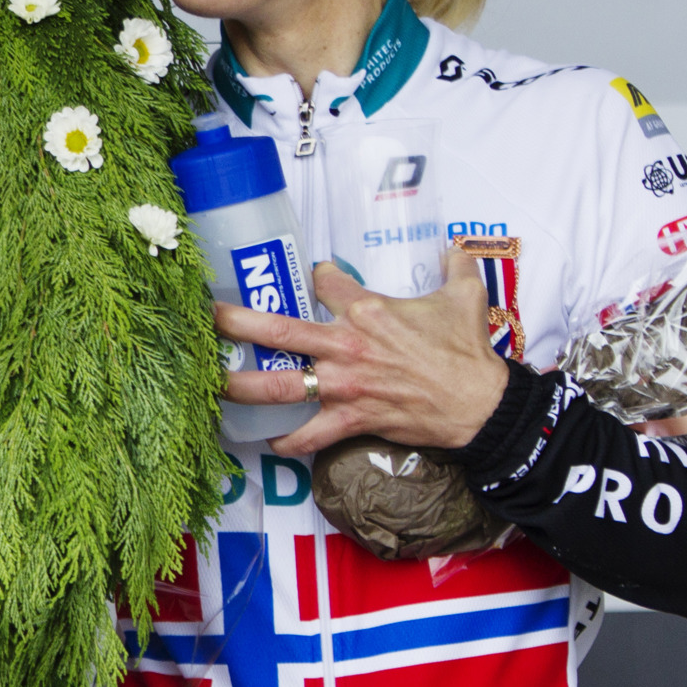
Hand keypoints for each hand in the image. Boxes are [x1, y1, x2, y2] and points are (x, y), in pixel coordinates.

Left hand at [217, 252, 511, 456]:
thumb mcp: (466, 297)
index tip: (313, 273)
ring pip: (279, 386)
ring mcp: (344, 385)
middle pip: (278, 331)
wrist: (482, 405)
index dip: (317, 273)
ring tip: (211, 383)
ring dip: (241, 387)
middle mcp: (346, 346)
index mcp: (368, 311)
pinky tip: (268, 440)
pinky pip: (310, 435)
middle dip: (235, 323)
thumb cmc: (468, 351)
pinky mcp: (352, 419)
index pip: (325, 281)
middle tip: (205, 317)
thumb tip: (457, 244)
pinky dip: (287, 441)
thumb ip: (457, 265)